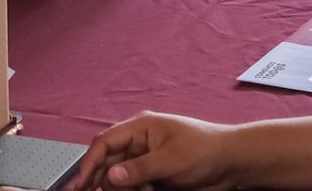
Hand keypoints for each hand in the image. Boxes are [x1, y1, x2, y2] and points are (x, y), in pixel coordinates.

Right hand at [68, 113, 239, 190]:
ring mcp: (145, 159)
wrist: (230, 163)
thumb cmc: (206, 149)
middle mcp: (139, 142)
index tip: (80, 185)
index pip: (104, 143)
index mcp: (141, 127)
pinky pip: (132, 186)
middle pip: (108, 163)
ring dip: (125, 190)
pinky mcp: (152, 175)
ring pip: (119, 178)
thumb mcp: (171, 160)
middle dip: (108, 181)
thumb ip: (140, 168)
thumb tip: (111, 176)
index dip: (89, 163)